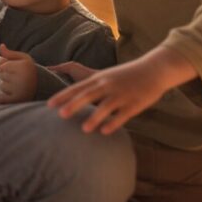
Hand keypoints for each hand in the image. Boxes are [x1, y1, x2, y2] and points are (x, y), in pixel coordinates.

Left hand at [0, 44, 36, 103]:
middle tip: (13, 77)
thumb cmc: (30, 70)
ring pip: (2, 87)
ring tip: (15, 86)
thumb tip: (1, 46)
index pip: (3, 67)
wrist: (42, 86)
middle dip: (4, 76)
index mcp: (23, 68)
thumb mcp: (24, 58)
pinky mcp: (15, 101)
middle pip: (2, 77)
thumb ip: (11, 53)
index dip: (4, 67)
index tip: (8, 68)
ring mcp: (18, 92)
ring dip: (4, 86)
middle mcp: (21, 80)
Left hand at [47, 45, 197, 133]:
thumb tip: (72, 99)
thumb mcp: (106, 76)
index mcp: (99, 79)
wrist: (153, 69)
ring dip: (94, 117)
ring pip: (106, 106)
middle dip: (74, 105)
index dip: (63, 96)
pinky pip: (123, 114)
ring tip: (84, 129)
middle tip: (60, 115)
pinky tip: (105, 132)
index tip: (48, 105)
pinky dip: (114, 123)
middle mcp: (108, 85)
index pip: (77, 87)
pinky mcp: (135, 103)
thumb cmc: (126, 75)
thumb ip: (91, 86)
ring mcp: (122, 94)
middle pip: (88, 95)